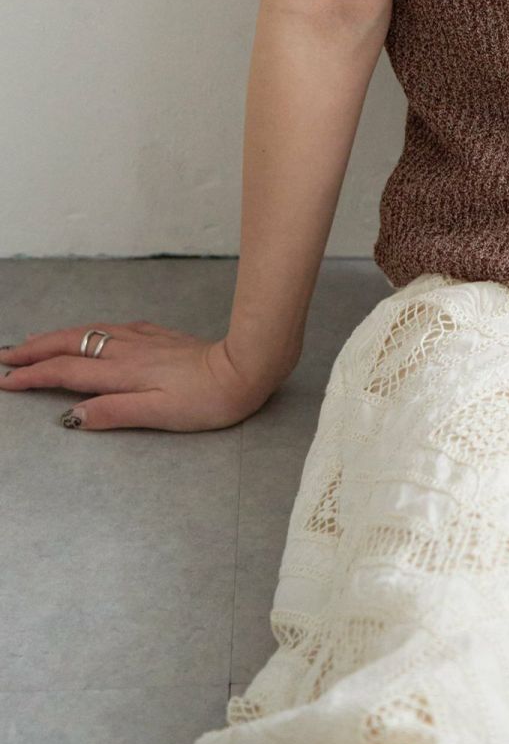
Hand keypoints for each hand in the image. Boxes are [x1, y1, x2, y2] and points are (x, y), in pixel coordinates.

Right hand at [0, 321, 288, 432]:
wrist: (248, 368)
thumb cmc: (208, 399)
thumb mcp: (160, 415)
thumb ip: (114, 412)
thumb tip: (71, 415)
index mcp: (124, 372)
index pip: (67, 372)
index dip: (34, 376)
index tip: (6, 380)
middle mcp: (129, 351)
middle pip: (72, 345)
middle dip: (36, 350)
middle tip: (7, 356)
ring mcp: (146, 339)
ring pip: (91, 332)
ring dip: (59, 337)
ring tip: (36, 343)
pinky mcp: (162, 336)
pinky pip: (115, 328)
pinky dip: (91, 330)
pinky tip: (94, 333)